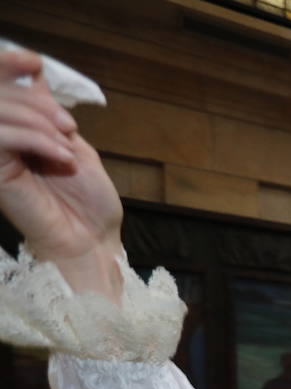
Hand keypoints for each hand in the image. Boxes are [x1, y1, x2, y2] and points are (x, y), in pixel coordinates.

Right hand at [0, 51, 123, 295]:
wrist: (94, 239)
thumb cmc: (89, 200)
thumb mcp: (74, 144)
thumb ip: (48, 112)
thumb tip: (32, 72)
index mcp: (16, 130)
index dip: (6, 63)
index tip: (33, 62)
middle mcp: (1, 141)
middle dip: (34, 101)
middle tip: (68, 125)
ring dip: (37, 120)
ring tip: (67, 143)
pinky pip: (1, 137)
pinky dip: (35, 138)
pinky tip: (61, 154)